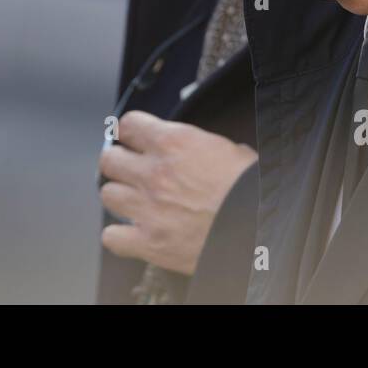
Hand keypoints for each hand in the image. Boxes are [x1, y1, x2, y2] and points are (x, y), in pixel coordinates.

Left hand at [99, 110, 257, 274]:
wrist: (259, 226)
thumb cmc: (251, 189)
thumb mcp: (229, 150)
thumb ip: (199, 146)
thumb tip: (197, 148)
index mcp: (174, 143)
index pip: (128, 124)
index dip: (129, 132)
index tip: (132, 138)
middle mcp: (154, 172)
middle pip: (109, 160)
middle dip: (119, 163)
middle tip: (130, 169)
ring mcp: (148, 208)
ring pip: (108, 194)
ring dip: (120, 197)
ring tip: (134, 201)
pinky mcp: (149, 242)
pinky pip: (111, 237)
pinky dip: (119, 236)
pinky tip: (132, 233)